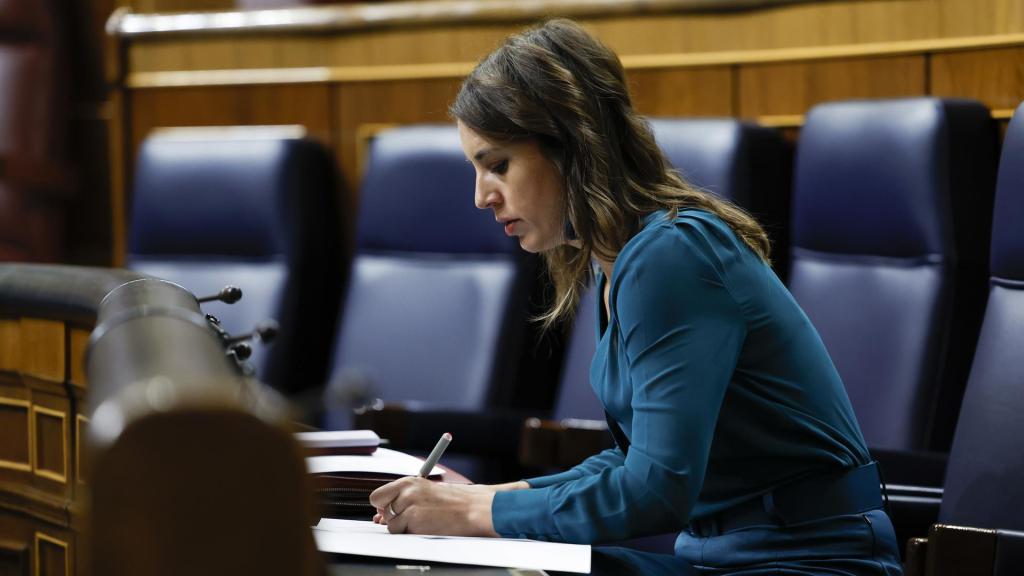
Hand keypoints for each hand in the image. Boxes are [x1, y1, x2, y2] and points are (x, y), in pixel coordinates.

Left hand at [369, 479, 522, 536]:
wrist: (473, 508)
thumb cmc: (454, 502)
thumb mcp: (426, 493)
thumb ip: (403, 500)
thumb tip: (379, 517)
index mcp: (409, 481)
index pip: (378, 496)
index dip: (382, 506)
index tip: (390, 511)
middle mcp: (406, 491)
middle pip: (382, 511)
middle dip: (393, 517)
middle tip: (412, 517)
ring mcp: (409, 505)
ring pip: (391, 524)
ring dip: (404, 528)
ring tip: (423, 521)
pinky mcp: (414, 519)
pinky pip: (401, 533)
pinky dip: (411, 534)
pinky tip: (426, 527)